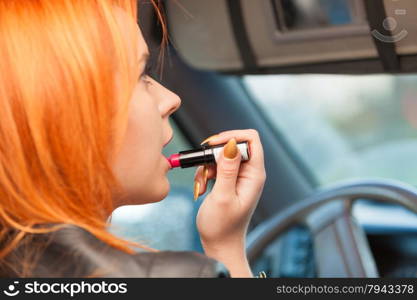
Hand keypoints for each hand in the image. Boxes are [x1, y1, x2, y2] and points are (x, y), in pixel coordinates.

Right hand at [194, 129, 265, 271]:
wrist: (219, 245)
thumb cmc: (222, 227)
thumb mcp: (222, 196)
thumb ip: (226, 169)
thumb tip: (231, 144)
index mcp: (254, 175)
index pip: (251, 139)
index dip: (232, 136)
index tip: (212, 145)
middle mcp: (249, 173)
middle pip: (233, 145)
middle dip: (214, 154)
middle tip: (204, 169)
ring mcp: (239, 176)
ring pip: (220, 155)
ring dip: (206, 166)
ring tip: (202, 185)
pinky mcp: (229, 180)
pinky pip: (215, 166)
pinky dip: (205, 174)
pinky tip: (202, 189)